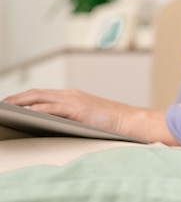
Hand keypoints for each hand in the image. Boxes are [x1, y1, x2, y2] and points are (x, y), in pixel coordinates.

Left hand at [3, 89, 178, 144]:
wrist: (131, 120)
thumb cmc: (112, 122)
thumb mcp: (88, 116)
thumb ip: (72, 116)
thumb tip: (54, 125)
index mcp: (74, 96)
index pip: (43, 94)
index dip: (25, 97)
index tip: (11, 102)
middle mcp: (71, 95)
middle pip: (37, 93)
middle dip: (17, 97)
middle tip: (3, 104)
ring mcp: (74, 101)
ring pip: (40, 98)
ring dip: (21, 101)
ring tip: (7, 107)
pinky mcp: (77, 109)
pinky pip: (52, 108)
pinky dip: (36, 109)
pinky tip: (26, 112)